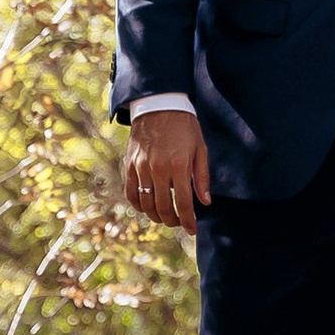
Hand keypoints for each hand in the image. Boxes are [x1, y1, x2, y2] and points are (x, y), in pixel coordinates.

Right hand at [123, 108, 209, 231]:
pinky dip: (138, 205)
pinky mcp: (129, 165)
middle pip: (163, 208)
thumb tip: (205, 202)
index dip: (188, 221)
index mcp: (178, 165)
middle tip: (179, 223)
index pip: (184, 203)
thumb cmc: (184, 126)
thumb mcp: (200, 148)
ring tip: (165, 217)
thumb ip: (202, 176)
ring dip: (156, 216)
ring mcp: (141, 168)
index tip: (192, 230)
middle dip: (173, 221)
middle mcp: (158, 169)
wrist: (159, 105)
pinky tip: (147, 207)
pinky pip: (130, 193)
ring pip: (146, 204)